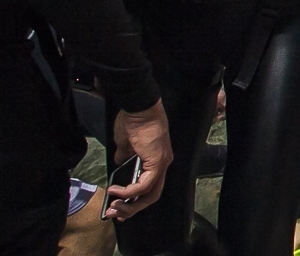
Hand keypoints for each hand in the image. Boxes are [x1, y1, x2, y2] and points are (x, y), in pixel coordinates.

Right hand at [107, 101, 171, 220]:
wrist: (139, 108)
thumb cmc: (133, 122)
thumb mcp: (125, 144)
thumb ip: (124, 157)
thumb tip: (118, 164)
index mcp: (156, 160)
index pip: (150, 187)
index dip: (135, 201)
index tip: (119, 208)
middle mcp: (163, 164)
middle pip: (151, 196)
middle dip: (131, 208)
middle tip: (114, 213)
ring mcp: (162, 164)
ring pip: (150, 194)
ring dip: (130, 204)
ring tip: (113, 206)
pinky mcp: (157, 162)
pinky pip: (145, 185)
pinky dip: (130, 191)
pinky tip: (116, 191)